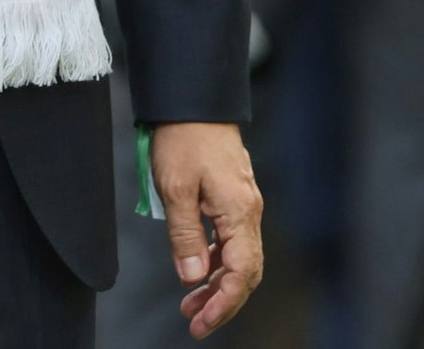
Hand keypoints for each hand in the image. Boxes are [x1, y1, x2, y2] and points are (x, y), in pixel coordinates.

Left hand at [151, 121, 262, 339]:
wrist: (193, 101)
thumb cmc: (183, 138)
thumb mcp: (175, 188)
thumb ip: (185, 236)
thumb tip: (191, 276)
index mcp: (239, 211)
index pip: (241, 272)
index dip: (224, 303)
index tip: (202, 322)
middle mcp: (248, 210)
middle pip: (245, 271)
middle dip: (222, 301)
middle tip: (195, 321)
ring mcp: (243, 203)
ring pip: (238, 257)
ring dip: (217, 283)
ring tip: (191, 302)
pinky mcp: (233, 197)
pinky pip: (231, 239)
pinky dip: (216, 260)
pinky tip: (197, 268)